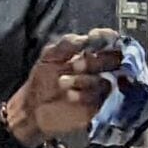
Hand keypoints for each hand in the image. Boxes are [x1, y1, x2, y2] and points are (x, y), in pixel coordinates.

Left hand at [2, 31, 125, 146]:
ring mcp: (100, 89)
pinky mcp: (97, 107)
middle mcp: (99, 70)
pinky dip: (84, 96)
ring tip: (61, 82)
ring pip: (105, 82)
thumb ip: (67, 44)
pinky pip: (99, 100)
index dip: (105, 37)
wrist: (32, 109)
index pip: (108, 41)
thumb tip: (87, 38)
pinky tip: (69, 95)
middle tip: (75, 65)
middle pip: (114, 61)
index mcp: (89, 53)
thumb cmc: (42, 81)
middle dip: (97, 62)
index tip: (94, 38)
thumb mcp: (50, 57)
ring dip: (83, 80)